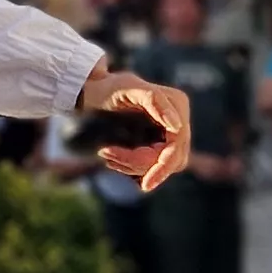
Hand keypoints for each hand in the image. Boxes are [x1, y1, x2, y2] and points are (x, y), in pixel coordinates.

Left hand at [75, 66, 194, 187]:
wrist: (93, 93)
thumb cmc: (109, 87)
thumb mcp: (127, 88)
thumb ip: (154, 101)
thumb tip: (177, 126)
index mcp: (177, 103)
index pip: (178, 144)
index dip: (163, 166)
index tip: (146, 184)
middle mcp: (178, 119)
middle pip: (172, 159)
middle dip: (142, 164)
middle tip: (108, 155)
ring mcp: (169, 134)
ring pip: (161, 165)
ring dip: (133, 166)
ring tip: (107, 153)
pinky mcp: (158, 144)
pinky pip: (152, 166)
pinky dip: (132, 166)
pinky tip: (113, 159)